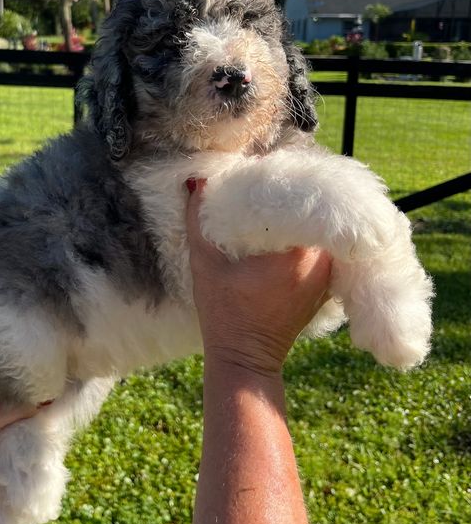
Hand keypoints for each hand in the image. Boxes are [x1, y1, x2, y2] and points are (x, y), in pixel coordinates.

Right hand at [186, 179, 331, 374]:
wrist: (245, 359)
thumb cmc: (224, 314)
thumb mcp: (205, 264)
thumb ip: (199, 220)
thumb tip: (196, 182)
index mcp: (299, 253)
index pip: (305, 198)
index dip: (291, 175)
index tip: (274, 163)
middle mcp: (322, 261)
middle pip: (319, 209)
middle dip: (300, 189)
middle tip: (277, 173)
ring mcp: (328, 275)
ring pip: (324, 227)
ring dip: (307, 212)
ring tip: (284, 194)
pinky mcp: (325, 286)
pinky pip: (325, 247)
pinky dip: (311, 233)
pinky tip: (291, 224)